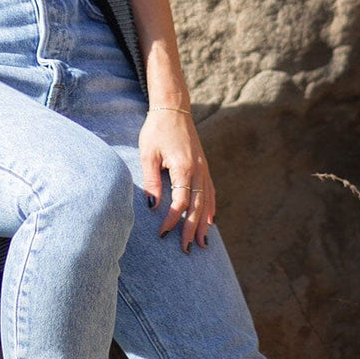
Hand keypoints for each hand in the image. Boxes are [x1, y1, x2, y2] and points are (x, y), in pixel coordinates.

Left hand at [139, 107, 215, 251]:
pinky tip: (210, 221)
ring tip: (202, 243)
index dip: (173, 220)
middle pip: (197, 206)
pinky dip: (211, 207)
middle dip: (192, 229)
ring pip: (207, 201)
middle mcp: (199, 170)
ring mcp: (204, 168)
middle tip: (186, 250)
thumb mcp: (148, 154)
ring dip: (204, 223)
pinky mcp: (204, 166)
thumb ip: (152, 180)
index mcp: (184, 167)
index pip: (180, 201)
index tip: (163, 234)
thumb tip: (152, 206)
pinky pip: (210, 191)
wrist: (173, 108)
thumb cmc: (156, 130)